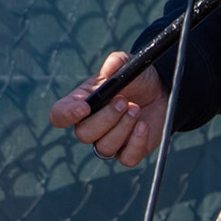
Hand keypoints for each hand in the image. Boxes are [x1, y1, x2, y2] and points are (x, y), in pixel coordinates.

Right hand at [49, 51, 167, 167]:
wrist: (161, 92)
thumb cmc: (136, 78)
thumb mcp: (128, 64)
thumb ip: (117, 62)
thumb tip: (109, 69)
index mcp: (82, 102)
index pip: (59, 115)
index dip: (66, 115)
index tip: (84, 108)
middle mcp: (91, 124)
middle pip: (83, 134)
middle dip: (106, 118)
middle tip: (124, 102)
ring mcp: (108, 140)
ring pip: (104, 147)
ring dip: (123, 127)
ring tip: (136, 109)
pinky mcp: (127, 152)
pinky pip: (126, 159)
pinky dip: (136, 143)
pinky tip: (144, 126)